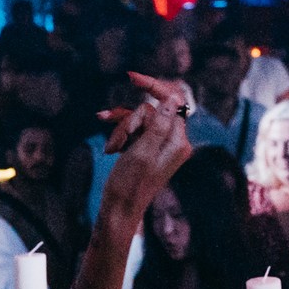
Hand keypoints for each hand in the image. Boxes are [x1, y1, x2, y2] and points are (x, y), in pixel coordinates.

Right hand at [96, 72, 194, 218]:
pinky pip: (134, 130)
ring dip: (121, 130)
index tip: (131, 77)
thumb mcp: (142, 152)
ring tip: (112, 150)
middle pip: (150, 111)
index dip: (153, 87)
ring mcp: (159, 145)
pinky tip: (110, 149)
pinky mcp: (147, 149)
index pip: (172, 101)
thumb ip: (159, 125)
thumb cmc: (129, 185)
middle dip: (129, 120)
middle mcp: (173, 142)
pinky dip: (120, 136)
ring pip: (138, 120)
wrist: (118, 211)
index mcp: (178, 142)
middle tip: (118, 142)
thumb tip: (174, 99)